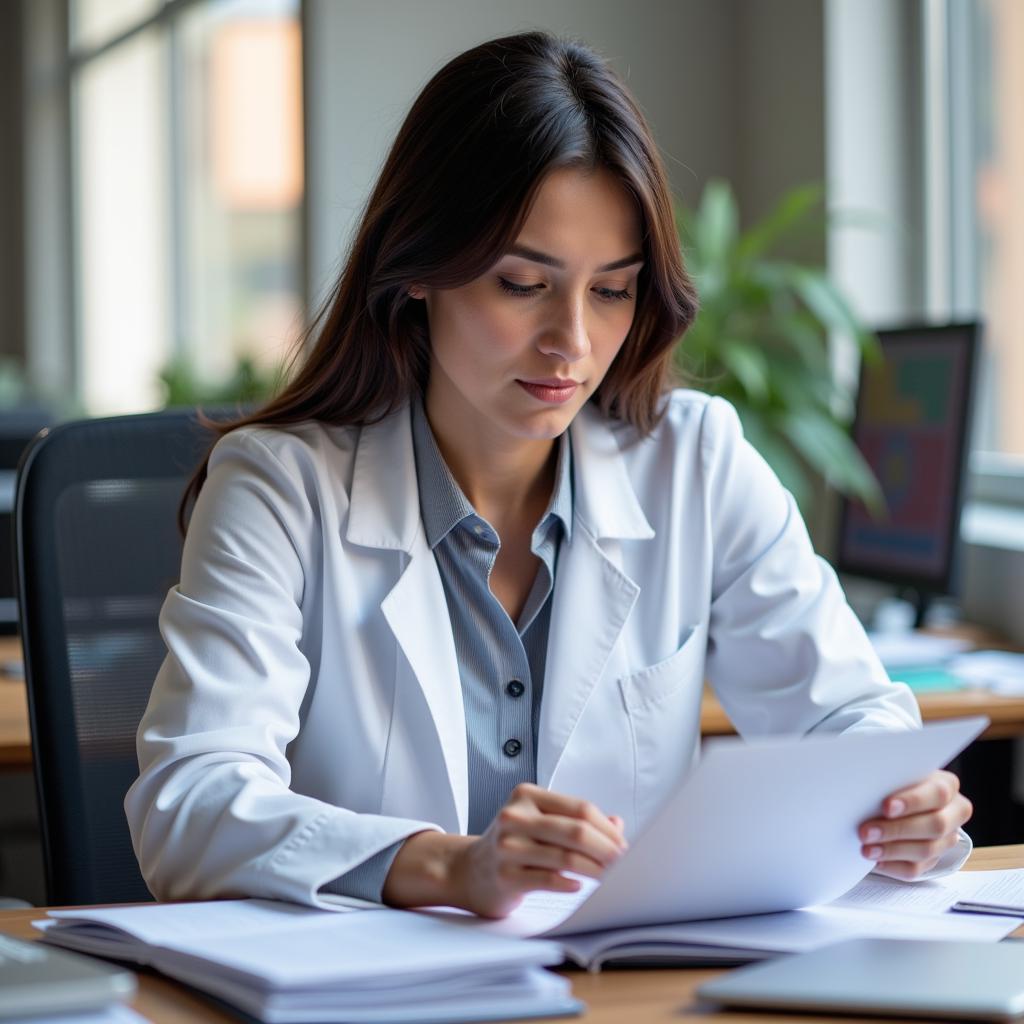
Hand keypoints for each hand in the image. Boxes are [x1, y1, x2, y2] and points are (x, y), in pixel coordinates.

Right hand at [451, 783, 627, 917]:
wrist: (468, 870)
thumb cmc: (512, 845)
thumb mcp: (539, 822)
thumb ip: (575, 821)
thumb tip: (617, 825)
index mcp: (526, 795)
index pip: (580, 808)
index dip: (607, 828)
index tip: (623, 844)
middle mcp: (515, 817)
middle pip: (576, 831)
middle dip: (607, 849)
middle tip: (624, 863)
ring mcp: (507, 846)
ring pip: (565, 857)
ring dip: (595, 870)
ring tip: (610, 878)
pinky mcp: (505, 875)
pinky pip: (547, 880)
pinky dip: (569, 884)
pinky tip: (579, 886)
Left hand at [858, 769, 971, 880]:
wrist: (897, 800)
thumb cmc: (893, 782)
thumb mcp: (894, 775)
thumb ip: (890, 779)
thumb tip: (867, 786)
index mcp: (947, 786)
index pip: (938, 793)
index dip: (913, 801)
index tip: (886, 807)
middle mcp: (953, 813)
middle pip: (935, 825)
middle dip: (897, 829)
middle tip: (866, 831)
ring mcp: (945, 839)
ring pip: (926, 849)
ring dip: (892, 850)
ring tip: (866, 849)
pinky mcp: (932, 860)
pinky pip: (916, 869)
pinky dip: (892, 865)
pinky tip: (875, 861)